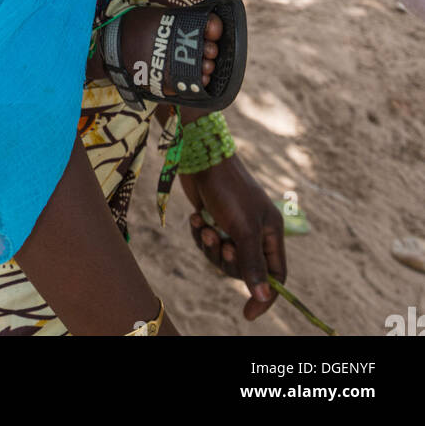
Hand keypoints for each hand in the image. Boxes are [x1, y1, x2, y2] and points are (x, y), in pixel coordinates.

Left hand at [179, 154, 285, 320]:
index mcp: (271, 232)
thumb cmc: (228, 190)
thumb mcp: (243, 229)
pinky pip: (207, 243)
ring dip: (210, 247)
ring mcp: (233, 225)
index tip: (247, 314)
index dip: (264, 296)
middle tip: (219, 242)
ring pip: (222, 257)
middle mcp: (255, 231)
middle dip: (227, 260)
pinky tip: (195, 217)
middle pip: (244, 269)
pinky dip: (199, 234)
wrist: (200, 156)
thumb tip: (264, 297)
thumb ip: (252, 263)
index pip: (275, 275)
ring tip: (204, 227)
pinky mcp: (213, 218)